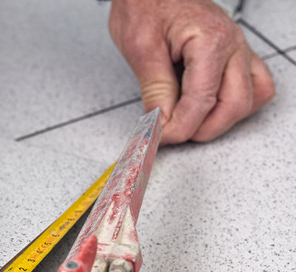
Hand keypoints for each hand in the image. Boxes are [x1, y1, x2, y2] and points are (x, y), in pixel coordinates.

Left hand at [109, 0, 274, 143]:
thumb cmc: (146, 4)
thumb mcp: (139, 47)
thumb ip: (154, 89)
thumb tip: (160, 122)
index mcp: (210, 40)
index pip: (202, 100)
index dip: (180, 127)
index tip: (160, 137)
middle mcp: (233, 44)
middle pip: (234, 104)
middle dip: (201, 129)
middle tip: (172, 134)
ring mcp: (239, 48)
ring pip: (250, 99)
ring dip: (222, 120)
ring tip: (190, 123)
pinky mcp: (236, 53)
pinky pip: (253, 85)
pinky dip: (235, 104)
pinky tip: (210, 107)